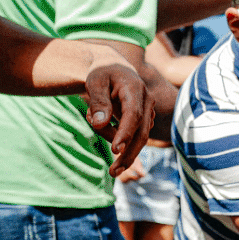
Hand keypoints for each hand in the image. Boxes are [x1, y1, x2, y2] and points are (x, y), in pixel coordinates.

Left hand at [84, 48, 152, 177]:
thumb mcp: (94, 82)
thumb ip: (97, 102)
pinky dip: (116, 135)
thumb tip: (99, 125)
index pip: (133, 117)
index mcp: (135, 90)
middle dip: (128, 155)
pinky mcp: (146, 120)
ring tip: (89, 117)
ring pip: (137, 137)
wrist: (113, 67)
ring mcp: (149, 112)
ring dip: (114, 138)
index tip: (114, 151)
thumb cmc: (102, 73)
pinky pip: (133, 135)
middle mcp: (147, 102)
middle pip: (142, 134)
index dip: (125, 134)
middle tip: (113, 173)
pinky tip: (103, 121)